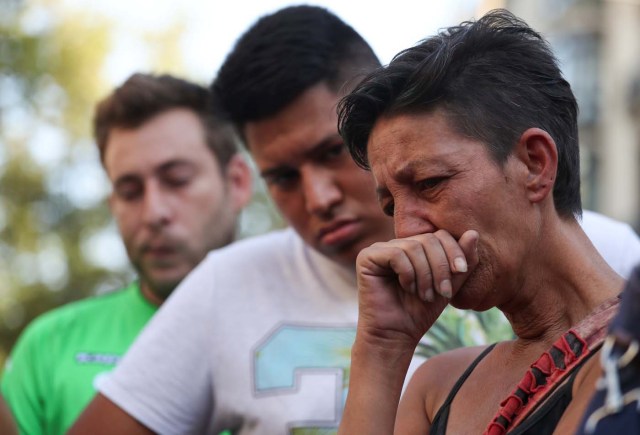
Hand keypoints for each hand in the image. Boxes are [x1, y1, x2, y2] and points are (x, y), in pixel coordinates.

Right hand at [355, 229, 479, 346]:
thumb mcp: (449, 284)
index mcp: (414, 247)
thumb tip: (473, 233)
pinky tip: (407, 288)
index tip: (461, 272)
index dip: (454, 251)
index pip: (439, 235)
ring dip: (425, 274)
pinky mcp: (366, 257)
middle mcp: (395, 244)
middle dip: (441, 266)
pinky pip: (396, 254)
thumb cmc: (421, 311)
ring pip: (413, 247)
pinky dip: (408, 273)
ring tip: (425, 295)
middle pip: (428, 239)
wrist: (397, 335)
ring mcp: (379, 249)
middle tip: (442, 291)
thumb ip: (462, 261)